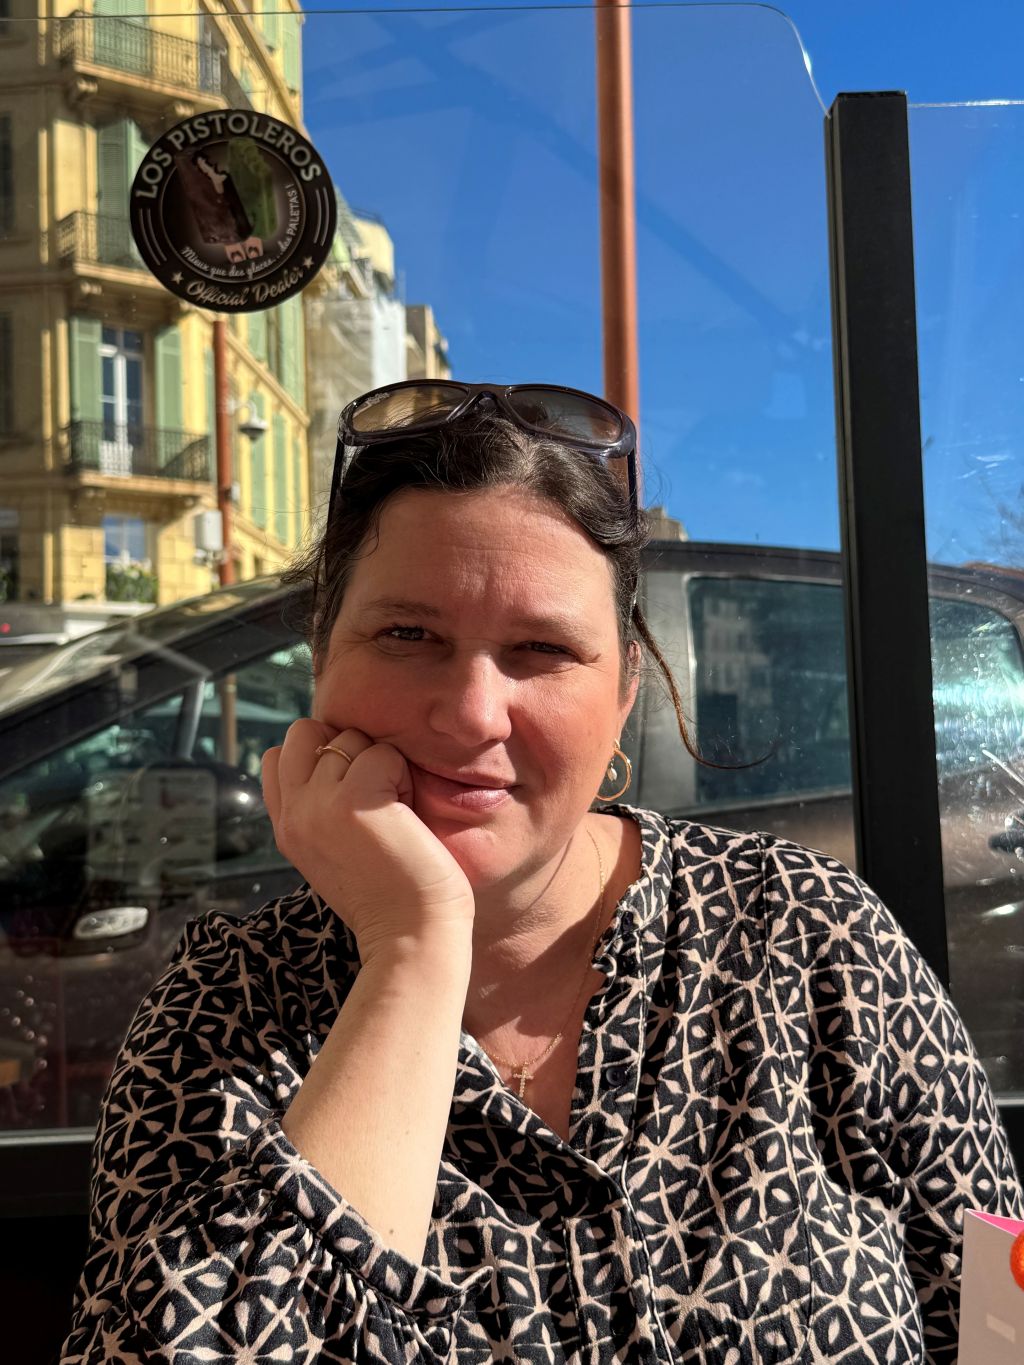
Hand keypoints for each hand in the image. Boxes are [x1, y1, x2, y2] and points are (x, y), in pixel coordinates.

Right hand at [262, 720, 474, 963]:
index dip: (321, 756)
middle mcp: (293, 812)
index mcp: (286, 825)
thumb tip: (335, 748)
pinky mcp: (353, 801)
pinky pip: (383, 754)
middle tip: (373, 794)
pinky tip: (405, 817)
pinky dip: (403, 777)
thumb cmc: (390, 892)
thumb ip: (319, 804)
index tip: (352, 793)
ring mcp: (318, 805)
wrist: (411, 936)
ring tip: (393, 814)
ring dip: (381, 765)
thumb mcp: (333, 846)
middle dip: (345, 747)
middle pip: (306, 731)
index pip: (280, 754)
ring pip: (350, 738)